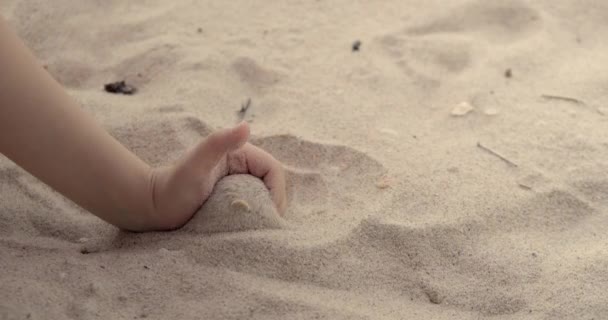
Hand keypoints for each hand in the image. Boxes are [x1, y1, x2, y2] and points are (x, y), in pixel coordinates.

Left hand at [147, 122, 285, 229]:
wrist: (152, 206)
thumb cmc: (172, 186)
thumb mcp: (196, 164)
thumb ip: (219, 143)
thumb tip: (246, 126)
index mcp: (239, 152)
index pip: (273, 170)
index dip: (276, 192)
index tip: (270, 214)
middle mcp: (242, 165)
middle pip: (273, 184)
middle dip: (274, 203)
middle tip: (266, 224)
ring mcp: (238, 182)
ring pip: (266, 196)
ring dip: (266, 211)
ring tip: (258, 227)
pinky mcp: (233, 197)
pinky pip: (255, 206)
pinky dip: (257, 216)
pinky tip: (250, 228)